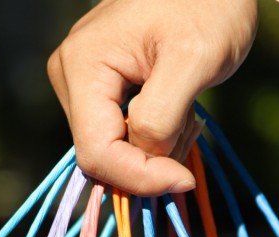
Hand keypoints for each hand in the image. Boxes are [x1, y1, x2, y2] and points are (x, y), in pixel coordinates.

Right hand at [48, 0, 257, 195]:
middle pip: (101, 154)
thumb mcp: (195, 60)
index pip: (96, 152)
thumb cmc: (208, 5)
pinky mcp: (99, 87)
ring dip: (155, 148)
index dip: (139, 177)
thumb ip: (162, 117)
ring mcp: (81, 81)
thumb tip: (146, 161)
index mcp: (82, 66)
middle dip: (150, 159)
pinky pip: (119, 133)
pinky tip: (177, 109)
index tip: (185, 178)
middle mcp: (69, 75)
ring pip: (112, 148)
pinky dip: (153, 136)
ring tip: (188, 110)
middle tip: (192, 127)